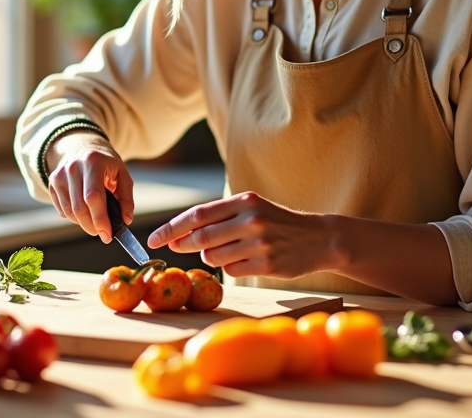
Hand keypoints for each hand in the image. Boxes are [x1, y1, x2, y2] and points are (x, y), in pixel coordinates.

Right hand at [46, 131, 133, 243]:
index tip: (108, 234)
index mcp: (93, 162)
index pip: (93, 197)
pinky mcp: (52, 183)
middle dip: (92, 226)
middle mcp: (73, 167)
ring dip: (84, 224)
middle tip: (104, 234)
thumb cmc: (105, 164)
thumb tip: (125, 220)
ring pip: (69, 212)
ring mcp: (59, 175)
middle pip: (79, 208)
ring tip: (96, 222)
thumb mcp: (122, 174)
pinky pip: (62, 210)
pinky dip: (75, 218)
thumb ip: (126, 198)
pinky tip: (85, 212)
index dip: (100, 219)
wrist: (83, 148)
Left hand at [146, 191, 330, 279]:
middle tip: (175, 248)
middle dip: (183, 244)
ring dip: (211, 257)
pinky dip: (230, 267)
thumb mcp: (252, 209)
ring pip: (213, 257)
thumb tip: (181, 234)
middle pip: (201, 237)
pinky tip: (245, 260)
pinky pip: (231, 271)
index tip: (153, 238)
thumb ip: (220, 217)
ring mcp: (259, 243)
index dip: (171, 228)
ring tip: (229, 250)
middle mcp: (251, 219)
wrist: (318, 238)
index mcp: (244, 200)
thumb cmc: (277, 222)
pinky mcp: (266, 264)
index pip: (198, 214)